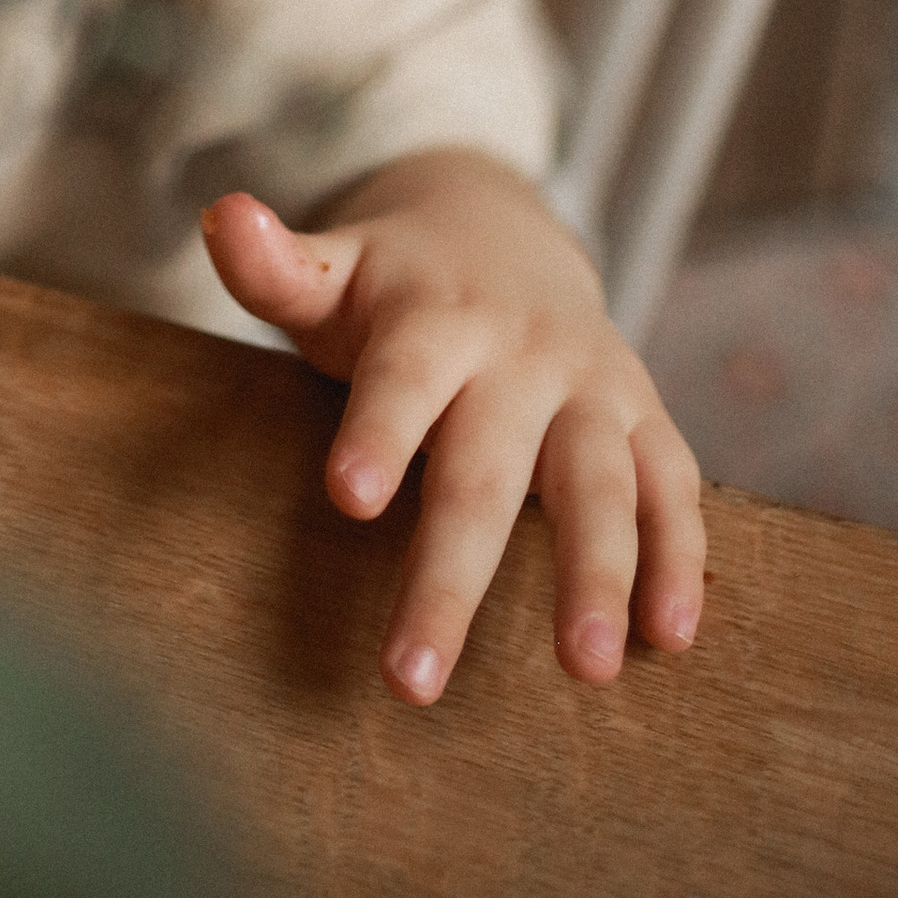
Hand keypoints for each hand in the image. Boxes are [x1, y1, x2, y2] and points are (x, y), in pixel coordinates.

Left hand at [202, 150, 703, 708]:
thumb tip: (219, 216)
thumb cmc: (394, 285)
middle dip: (452, 576)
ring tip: (585, 670)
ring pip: (598, 484)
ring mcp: (590, 387)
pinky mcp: (643, 418)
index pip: (404, 379)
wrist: (506, 230)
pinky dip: (678, 558)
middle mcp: (519, 354)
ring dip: (597, 574)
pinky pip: (669, 487)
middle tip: (412, 680)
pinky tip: (670, 639)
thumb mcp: (334, 269)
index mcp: (433, 318)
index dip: (379, 433)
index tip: (349, 496)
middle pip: (486, 470)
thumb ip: (274, 267)